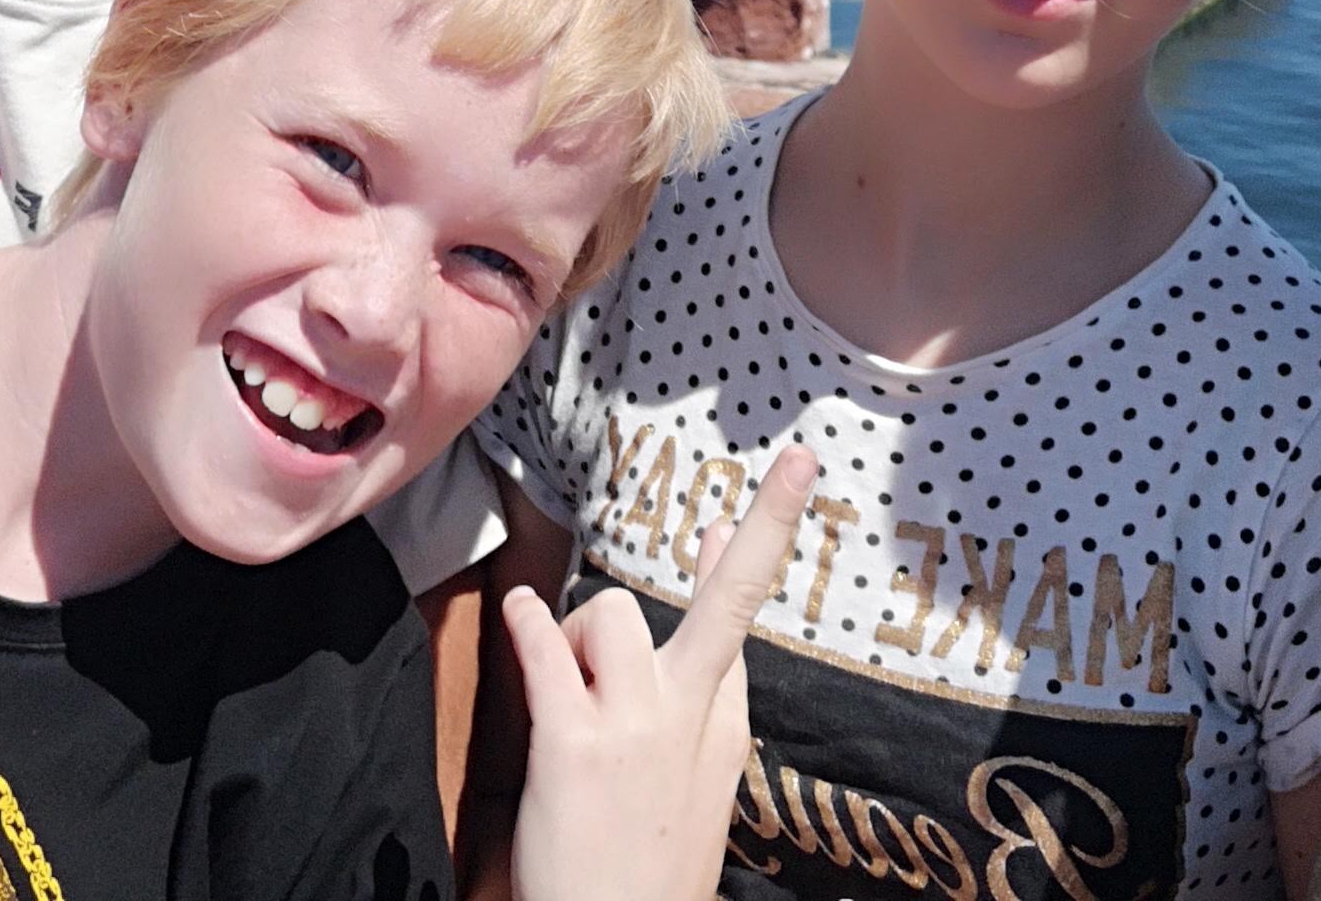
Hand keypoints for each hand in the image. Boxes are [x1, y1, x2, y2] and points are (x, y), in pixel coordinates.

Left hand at [501, 448, 816, 900]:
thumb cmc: (640, 874)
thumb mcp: (694, 793)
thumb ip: (698, 705)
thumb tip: (711, 616)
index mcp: (722, 731)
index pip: (737, 620)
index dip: (736, 553)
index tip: (770, 488)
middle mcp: (692, 718)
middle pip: (734, 601)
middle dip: (770, 524)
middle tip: (802, 461)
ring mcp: (637, 728)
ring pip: (610, 616)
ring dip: (574, 636)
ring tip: (566, 691)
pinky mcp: (576, 743)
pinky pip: (545, 648)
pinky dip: (525, 624)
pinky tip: (517, 615)